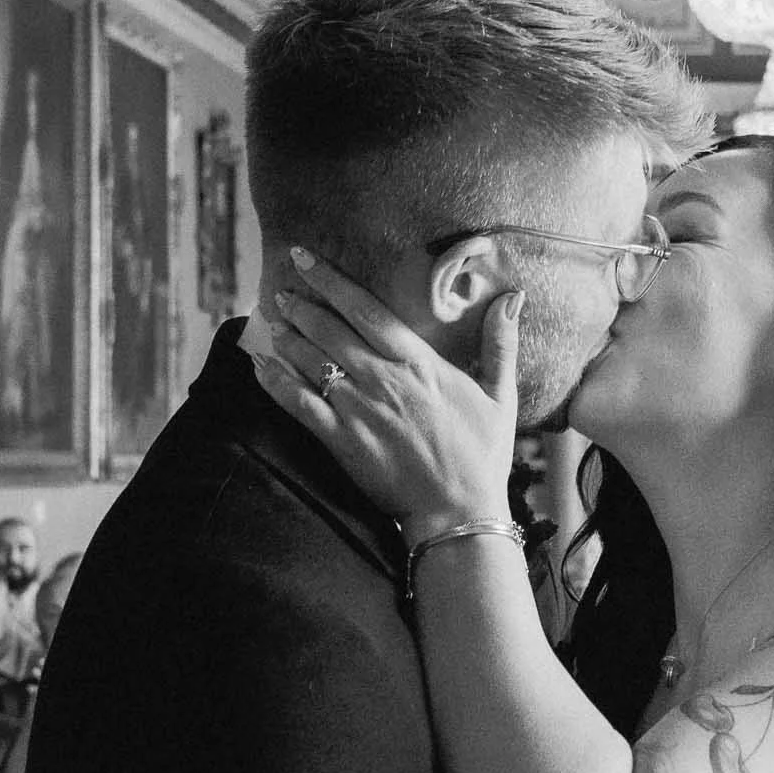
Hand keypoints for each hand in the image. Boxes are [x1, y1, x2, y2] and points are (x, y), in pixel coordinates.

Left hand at [255, 248, 520, 534]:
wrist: (459, 513)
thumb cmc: (482, 456)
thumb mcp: (500, 395)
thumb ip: (501, 343)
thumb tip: (513, 297)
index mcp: (420, 363)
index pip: (367, 310)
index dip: (331, 281)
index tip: (305, 259)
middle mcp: (385, 379)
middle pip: (331, 330)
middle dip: (302, 305)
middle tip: (280, 289)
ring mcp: (360, 410)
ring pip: (312, 361)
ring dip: (287, 337)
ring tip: (271, 320)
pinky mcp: (342, 441)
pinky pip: (299, 405)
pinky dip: (276, 382)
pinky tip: (260, 366)